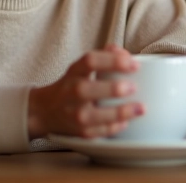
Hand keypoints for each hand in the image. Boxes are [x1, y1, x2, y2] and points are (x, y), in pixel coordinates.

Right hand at [27, 45, 144, 138]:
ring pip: (94, 116)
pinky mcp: (79, 132)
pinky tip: (126, 122)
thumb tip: (125, 54)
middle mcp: (71, 93)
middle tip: (134, 87)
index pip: (90, 61)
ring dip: (119, 112)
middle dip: (112, 89)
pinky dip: (114, 128)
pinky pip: (98, 132)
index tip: (134, 63)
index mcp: (74, 72)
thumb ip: (104, 56)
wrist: (45, 111)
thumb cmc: (71, 86)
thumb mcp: (82, 68)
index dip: (112, 61)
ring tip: (140, 108)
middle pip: (86, 89)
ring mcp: (73, 114)